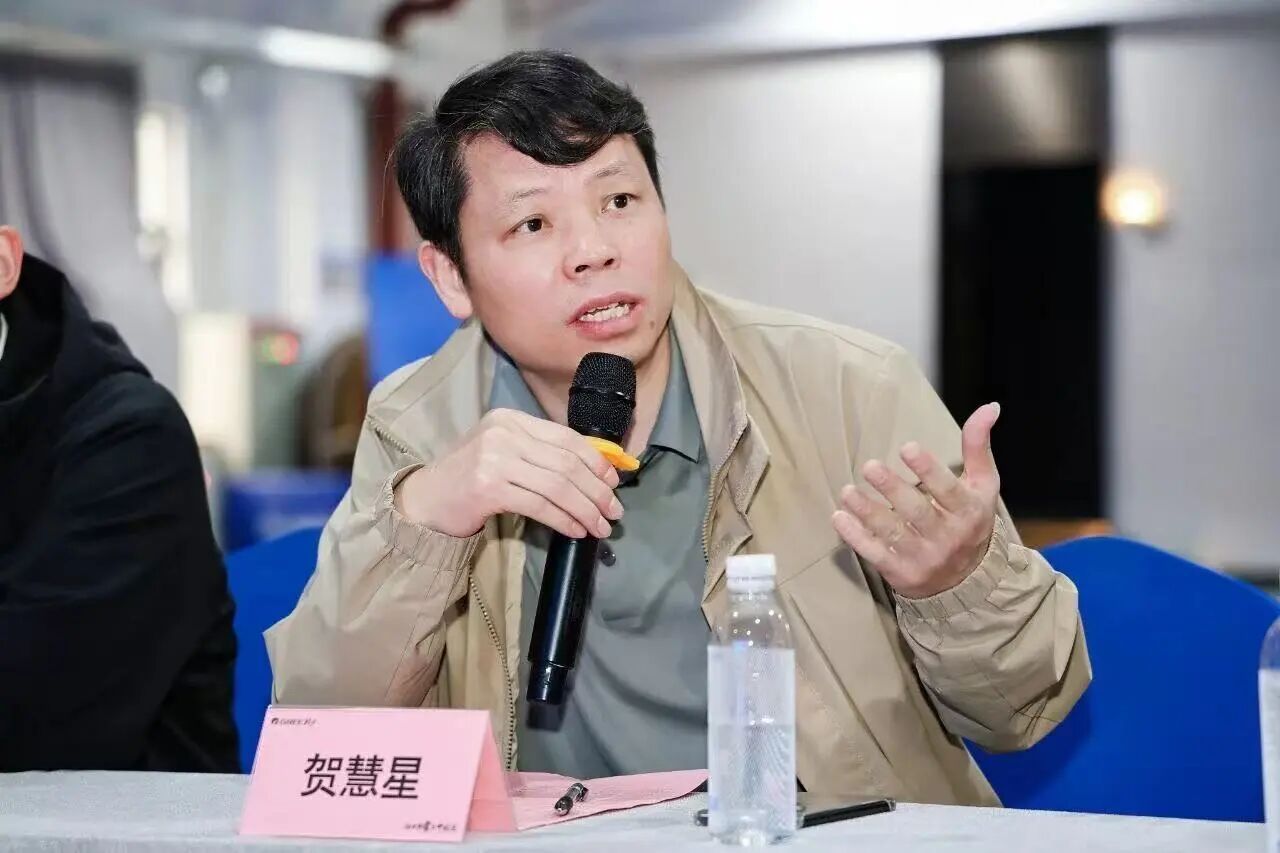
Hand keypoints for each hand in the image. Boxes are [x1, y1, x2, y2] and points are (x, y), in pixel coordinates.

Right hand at [395, 408, 622, 539]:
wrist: (424, 500)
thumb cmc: (469, 479)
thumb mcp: (504, 454)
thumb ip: (541, 454)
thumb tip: (596, 471)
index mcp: (511, 420)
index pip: (566, 437)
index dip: (596, 461)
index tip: (614, 482)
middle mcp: (503, 433)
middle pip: (566, 462)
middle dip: (597, 490)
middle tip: (613, 511)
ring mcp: (494, 458)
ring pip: (558, 485)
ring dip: (585, 509)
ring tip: (600, 526)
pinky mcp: (488, 487)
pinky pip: (540, 505)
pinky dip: (563, 519)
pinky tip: (575, 531)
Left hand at [832, 403, 1001, 598]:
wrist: (967, 581)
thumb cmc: (970, 520)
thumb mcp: (982, 486)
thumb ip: (978, 447)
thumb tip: (990, 407)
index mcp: (969, 512)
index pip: (948, 490)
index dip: (928, 469)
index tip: (907, 448)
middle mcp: (948, 537)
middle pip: (917, 511)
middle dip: (892, 488)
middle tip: (869, 466)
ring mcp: (924, 558)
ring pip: (892, 533)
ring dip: (867, 511)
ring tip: (847, 491)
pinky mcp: (902, 573)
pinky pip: (876, 555)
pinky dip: (856, 537)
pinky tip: (840, 517)